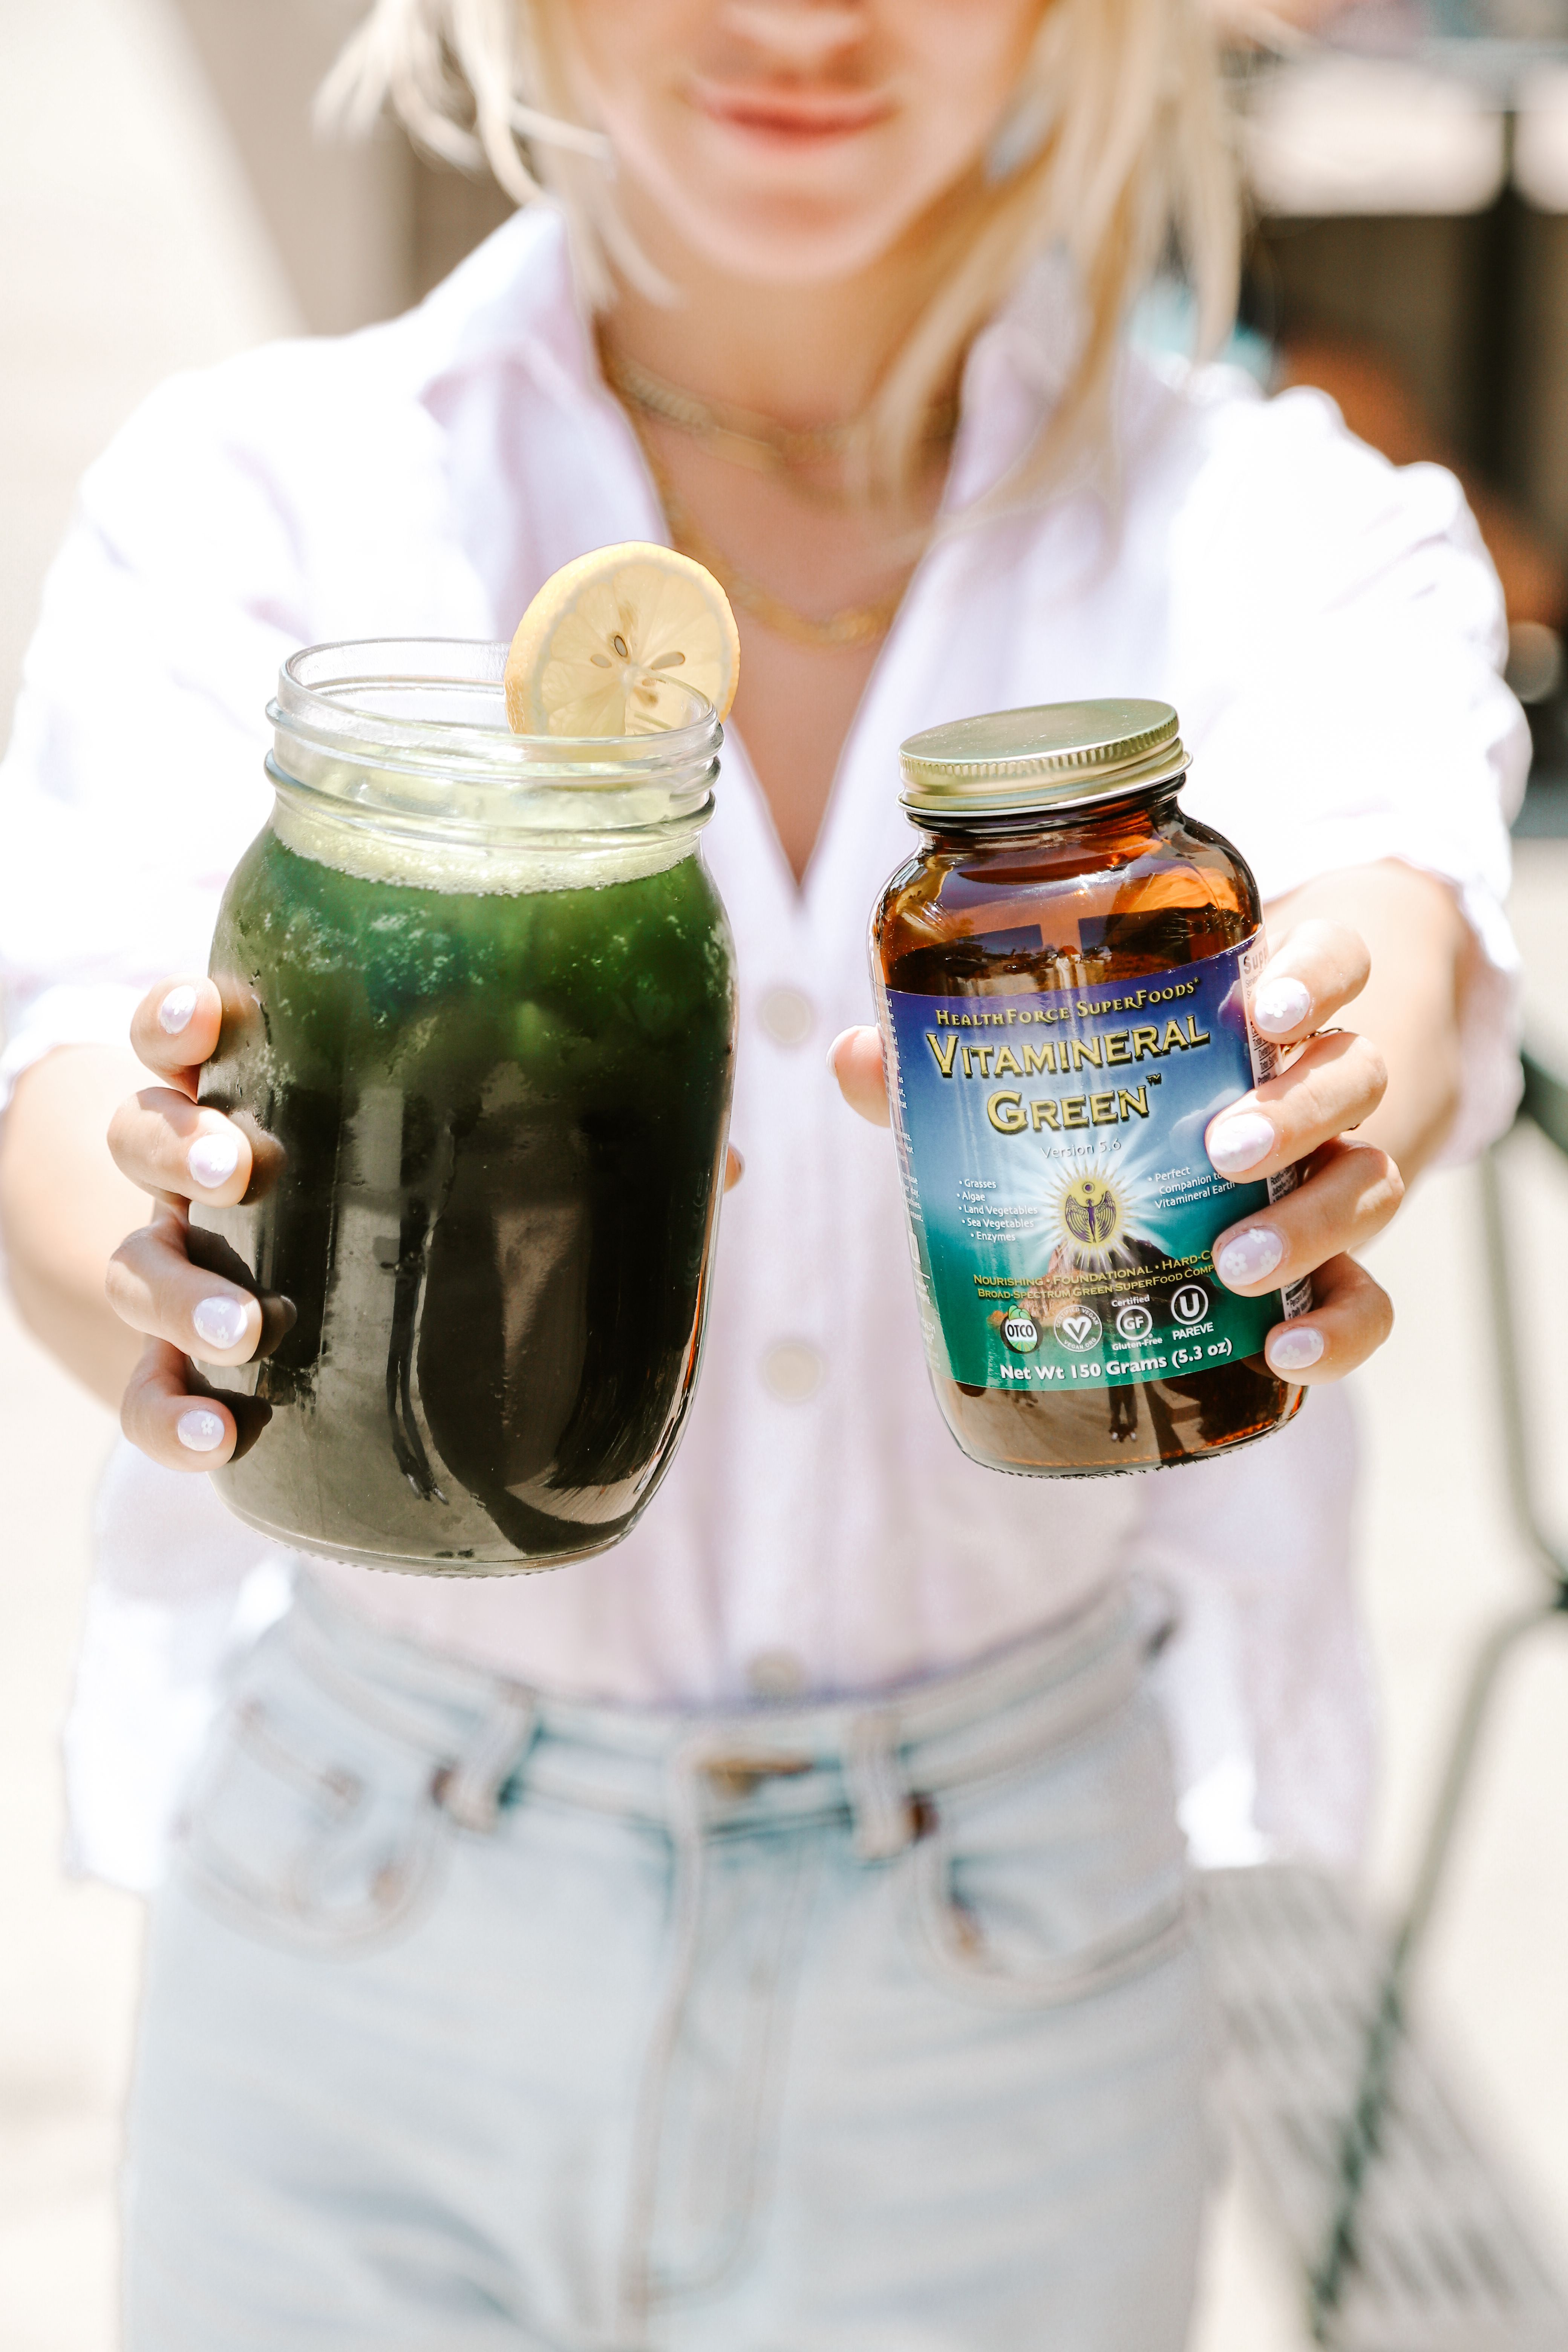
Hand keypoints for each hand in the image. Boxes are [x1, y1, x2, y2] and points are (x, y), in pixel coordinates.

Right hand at [104, 977, 747, 1470]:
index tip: (208, 1018)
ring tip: (249, 1321)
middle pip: (146, 1138)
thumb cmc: (379, 1204)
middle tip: (237, 1167)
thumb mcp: (447, 1158)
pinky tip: (222, 1434)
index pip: (185, 1035)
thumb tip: (722, 1162)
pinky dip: (172, 1415)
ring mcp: (172, 1275)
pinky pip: (146, 1398)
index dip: (182, 1016)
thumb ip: (567, 1149)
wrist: (261, 1306)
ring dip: (184, 1287)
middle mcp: (191, 1181)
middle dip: (182, 1146)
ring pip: (141, 1265)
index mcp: (252, 1098)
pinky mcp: (167, 1372)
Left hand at [828, 919, 1401, 1386]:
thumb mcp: (1062, 1067)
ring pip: (1371, 1181)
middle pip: (1350, 1075)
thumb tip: (853, 1055)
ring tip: (1233, 1263)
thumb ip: (961, 1063)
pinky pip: (1370, 1300)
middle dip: (1295, 1112)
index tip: (1266, 1002)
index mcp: (1259, 1015)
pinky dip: (1341, 1328)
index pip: (1328, 964)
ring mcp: (1336, 1175)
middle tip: (1218, 1150)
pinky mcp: (1337, 1265)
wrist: (1223, 1155)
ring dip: (1312, 1221)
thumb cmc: (1129, 1094)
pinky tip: (1283, 1354)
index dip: (1314, 974)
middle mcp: (1316, 1087)